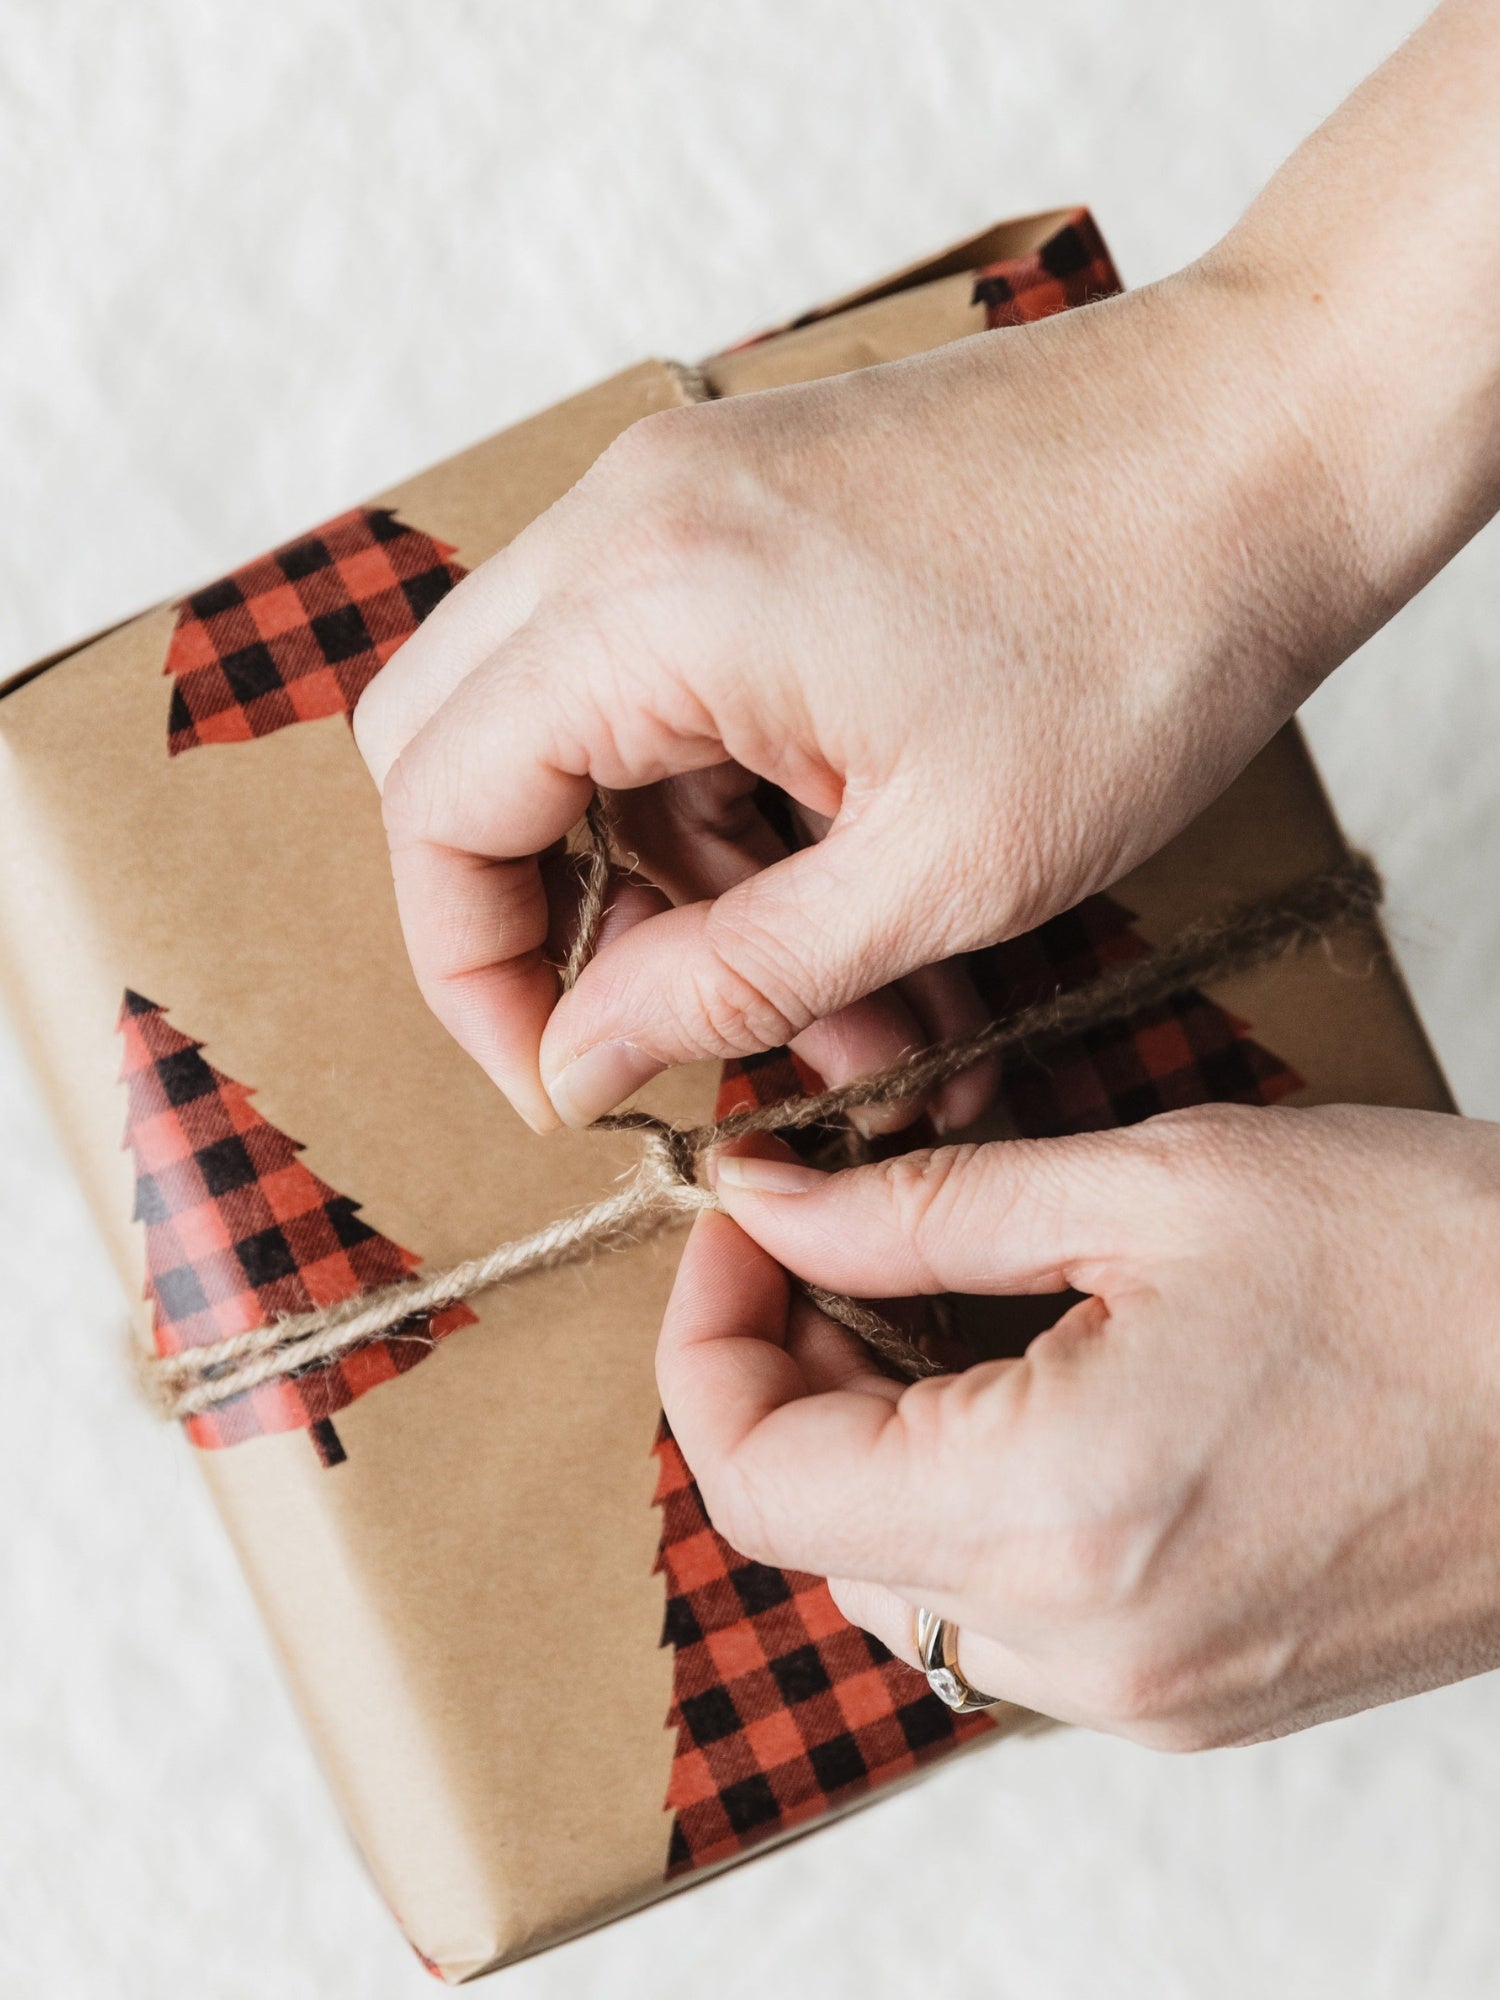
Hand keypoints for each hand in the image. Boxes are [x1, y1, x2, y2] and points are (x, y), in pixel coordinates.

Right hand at [351, 259, 1373, 1134]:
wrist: (1272, 437)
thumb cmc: (1140, 641)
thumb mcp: (938, 871)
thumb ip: (726, 984)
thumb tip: (573, 1063)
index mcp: (648, 600)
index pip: (435, 809)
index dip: (472, 976)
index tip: (562, 1082)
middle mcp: (626, 517)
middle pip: (452, 747)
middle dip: (534, 913)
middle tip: (648, 1022)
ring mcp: (680, 490)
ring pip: (569, 723)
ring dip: (670, 875)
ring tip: (845, 999)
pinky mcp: (742, 499)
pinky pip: (660, 671)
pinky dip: (722, 796)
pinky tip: (854, 888)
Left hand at [657, 1104, 1499, 1747]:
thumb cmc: (1436, 1264)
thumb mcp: (1154, 1183)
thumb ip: (917, 1207)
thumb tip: (767, 1204)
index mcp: (1056, 1514)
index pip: (758, 1481)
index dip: (707, 1343)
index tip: (739, 1232)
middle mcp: (1090, 1649)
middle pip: (818, 1542)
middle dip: (784, 1383)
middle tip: (825, 1248)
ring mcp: (1152, 1692)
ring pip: (907, 1587)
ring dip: (873, 1448)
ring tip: (925, 1305)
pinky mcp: (1204, 1693)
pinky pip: (1014, 1617)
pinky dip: (971, 1506)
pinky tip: (1023, 1389)